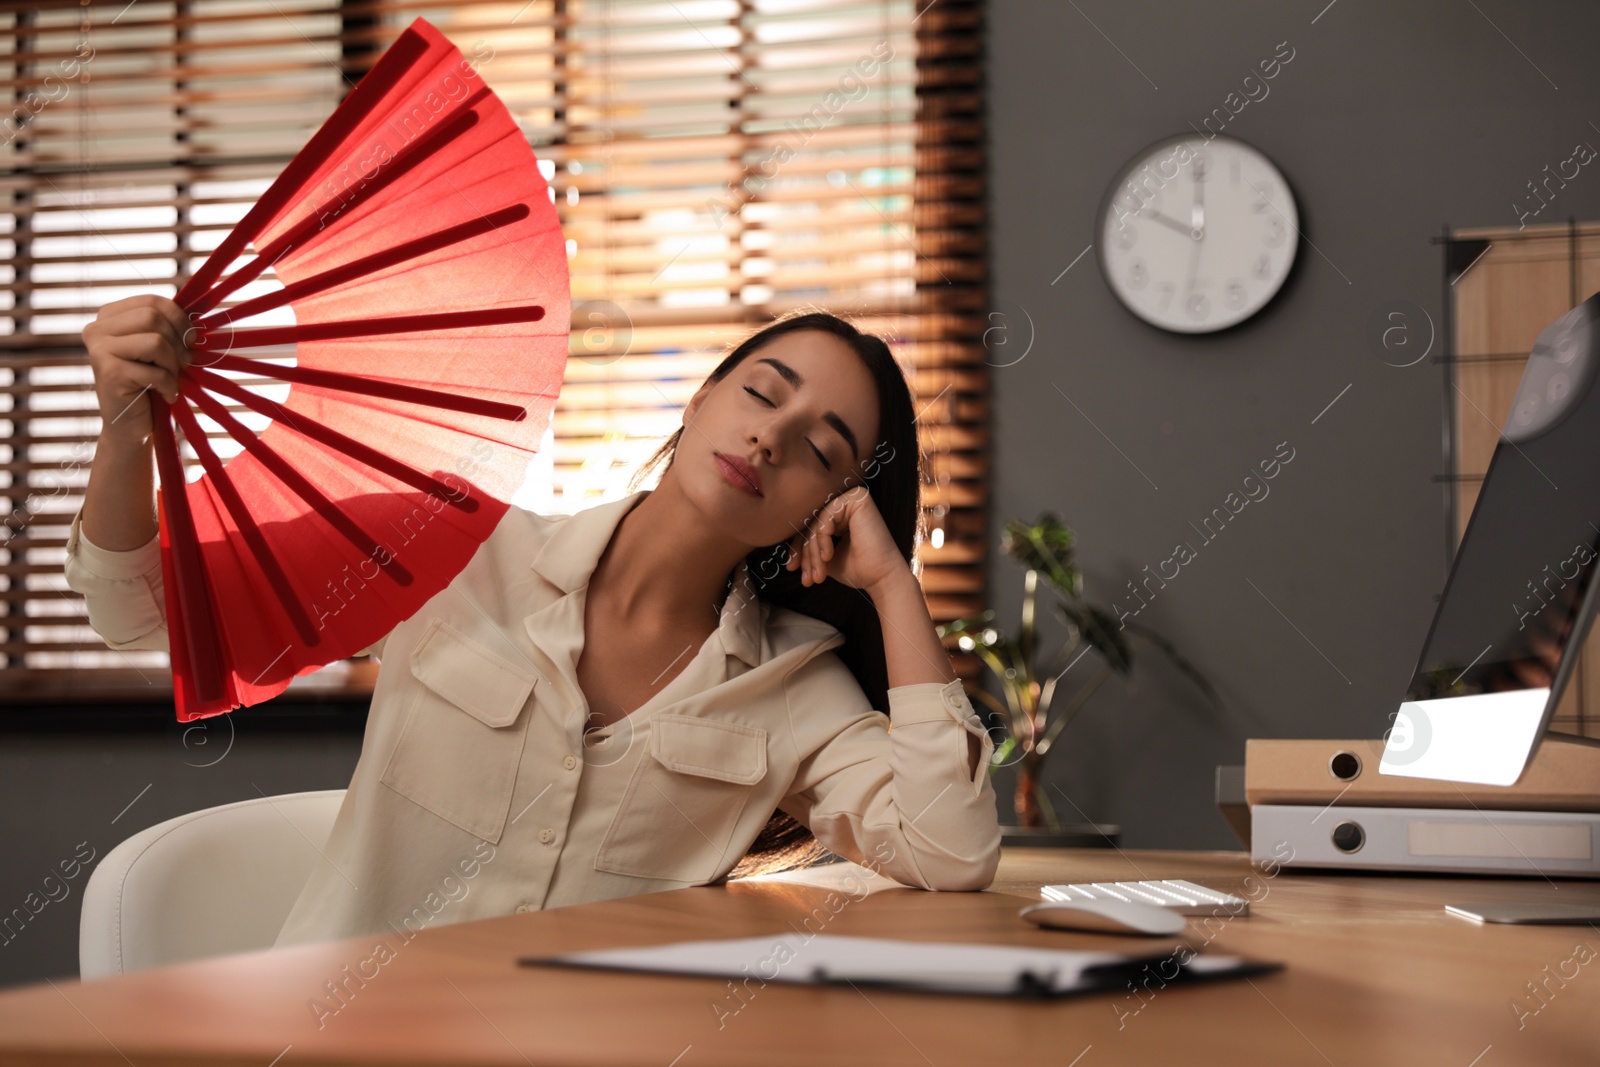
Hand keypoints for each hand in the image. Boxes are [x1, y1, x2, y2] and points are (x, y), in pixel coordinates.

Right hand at [82, 294, 194, 444]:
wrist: (130, 425)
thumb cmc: (148, 383)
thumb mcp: (157, 349)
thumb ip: (167, 327)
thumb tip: (196, 313)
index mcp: (109, 317)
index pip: (152, 301)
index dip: (179, 319)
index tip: (190, 340)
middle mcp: (97, 329)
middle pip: (153, 317)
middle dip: (177, 342)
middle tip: (183, 364)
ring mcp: (99, 350)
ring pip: (156, 341)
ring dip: (173, 365)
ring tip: (170, 380)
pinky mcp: (109, 373)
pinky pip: (156, 371)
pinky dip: (169, 386)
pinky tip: (165, 395)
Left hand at [784, 485, 906, 594]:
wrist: (881, 578)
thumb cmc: (857, 569)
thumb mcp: (824, 557)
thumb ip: (809, 548)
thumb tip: (787, 554)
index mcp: (841, 515)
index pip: (810, 526)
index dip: (799, 547)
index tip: (792, 568)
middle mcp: (847, 502)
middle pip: (812, 523)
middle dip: (806, 553)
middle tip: (807, 577)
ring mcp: (852, 498)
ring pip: (817, 522)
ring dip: (813, 551)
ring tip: (818, 573)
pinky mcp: (857, 498)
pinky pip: (825, 517)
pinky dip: (822, 539)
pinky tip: (829, 556)